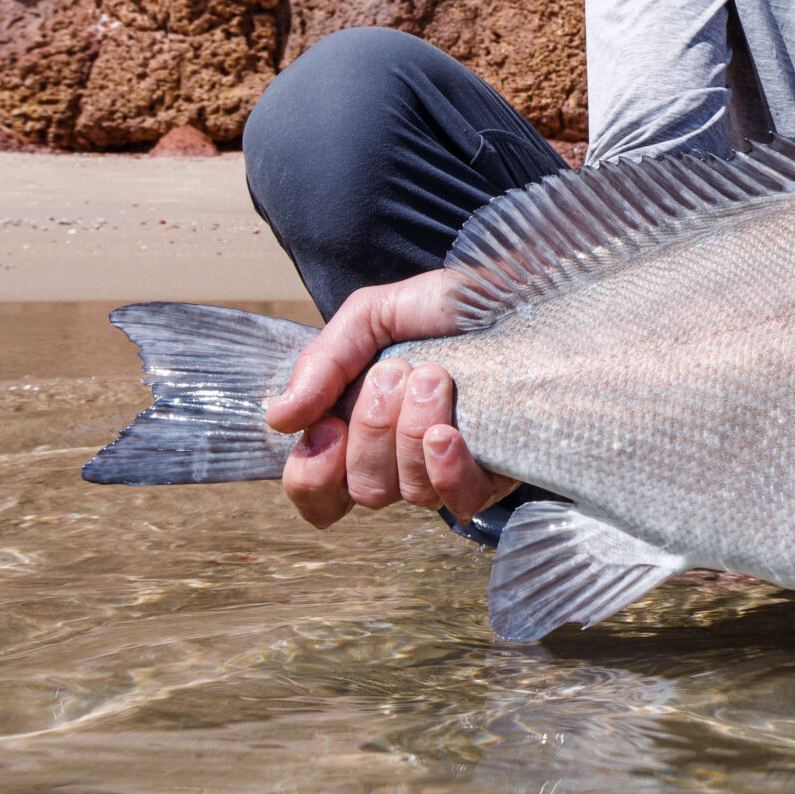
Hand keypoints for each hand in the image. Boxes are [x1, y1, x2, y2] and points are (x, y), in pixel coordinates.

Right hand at [265, 269, 517, 528]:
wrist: (515, 292)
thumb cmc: (443, 308)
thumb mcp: (370, 317)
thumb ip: (322, 364)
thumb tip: (279, 418)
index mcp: (362, 433)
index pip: (318, 495)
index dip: (311, 476)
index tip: (325, 428)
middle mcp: (402, 462)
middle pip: (363, 490)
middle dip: (372, 427)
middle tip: (396, 371)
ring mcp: (449, 472)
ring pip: (407, 492)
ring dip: (411, 431)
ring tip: (434, 375)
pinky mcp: (495, 474)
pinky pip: (459, 501)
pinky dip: (445, 469)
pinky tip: (448, 433)